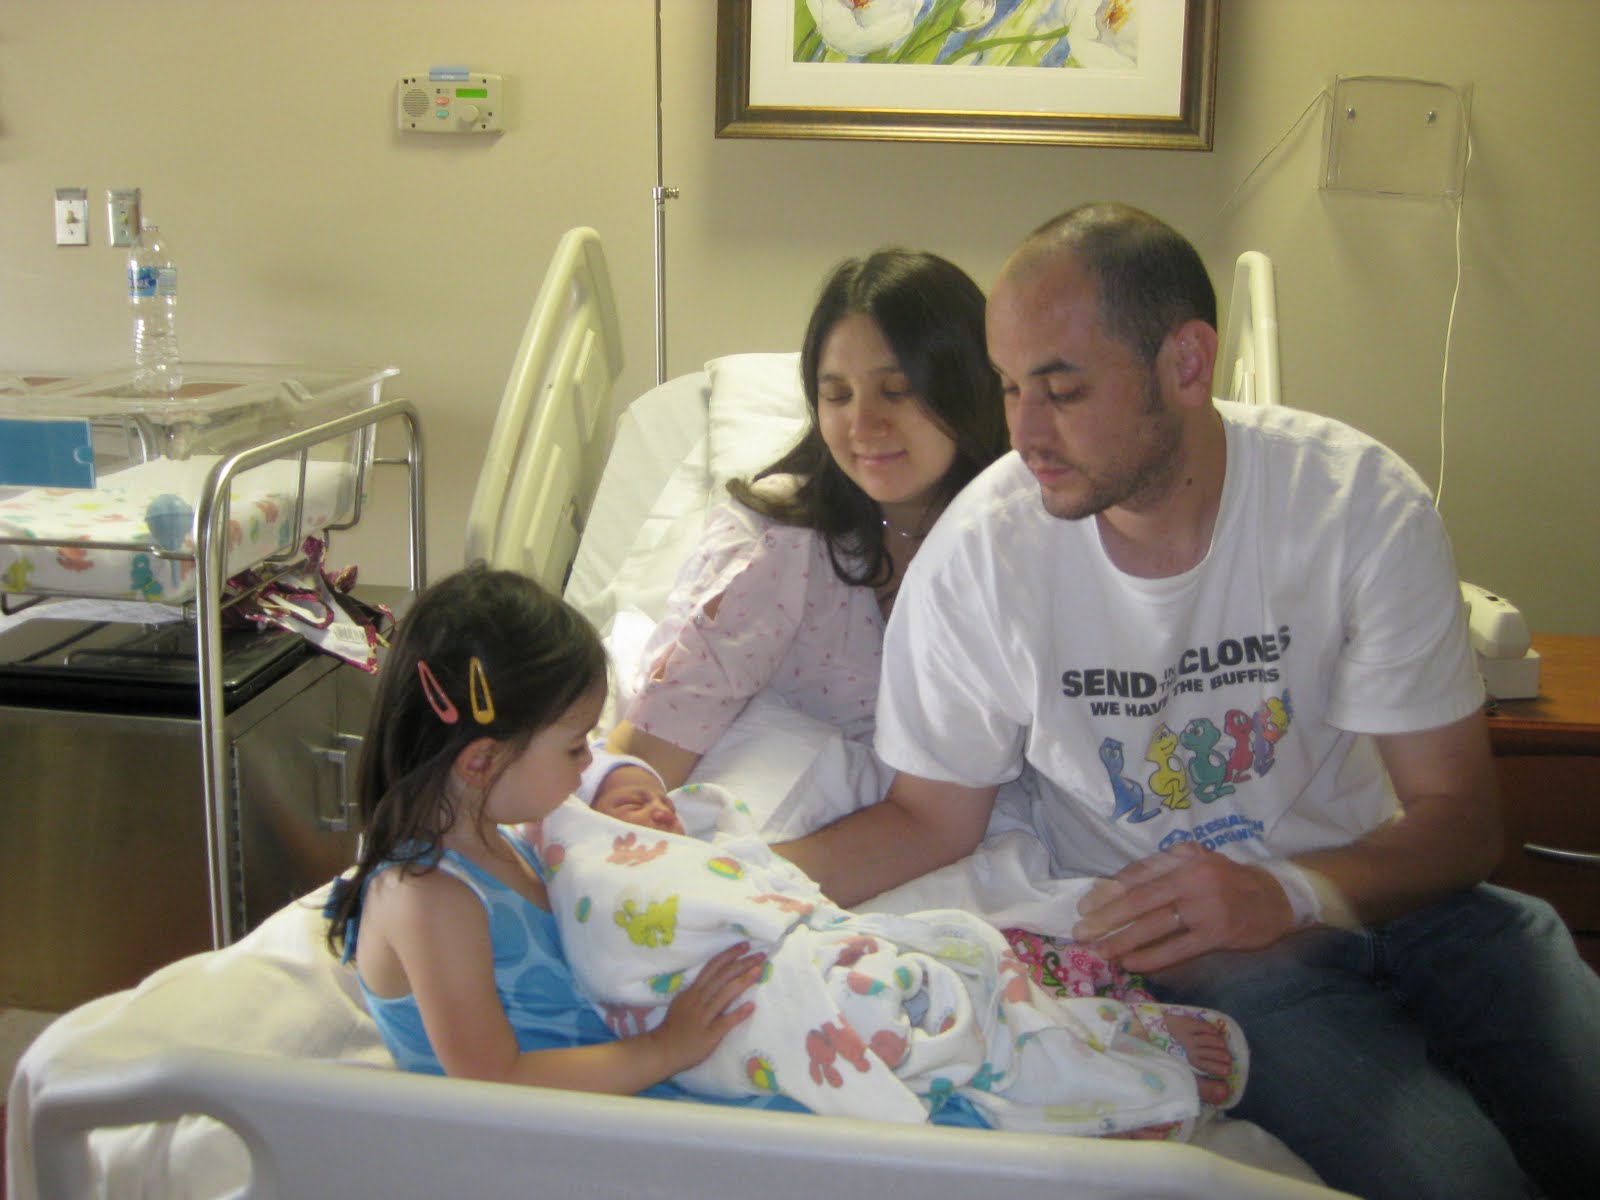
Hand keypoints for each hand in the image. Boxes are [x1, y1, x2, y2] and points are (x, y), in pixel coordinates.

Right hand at [646, 941, 764, 1074]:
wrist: (662, 1050)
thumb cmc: (674, 1026)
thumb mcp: (683, 1001)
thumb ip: (698, 991)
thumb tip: (715, 979)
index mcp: (693, 991)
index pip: (712, 967)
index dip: (729, 955)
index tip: (745, 945)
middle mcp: (698, 1000)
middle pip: (722, 977)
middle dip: (742, 963)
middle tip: (760, 954)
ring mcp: (704, 1017)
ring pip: (725, 995)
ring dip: (743, 981)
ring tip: (759, 971)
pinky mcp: (709, 1034)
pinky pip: (725, 1022)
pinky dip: (738, 1013)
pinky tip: (752, 1006)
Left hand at [1071, 844, 1296, 971]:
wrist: (1274, 898)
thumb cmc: (1225, 880)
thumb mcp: (1195, 861)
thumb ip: (1160, 870)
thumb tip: (1110, 888)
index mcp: (1183, 857)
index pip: (1136, 875)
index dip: (1106, 892)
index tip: (1084, 906)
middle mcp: (1192, 878)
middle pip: (1139, 901)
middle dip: (1105, 919)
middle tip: (1081, 933)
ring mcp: (1206, 907)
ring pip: (1154, 926)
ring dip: (1122, 940)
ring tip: (1099, 951)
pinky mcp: (1217, 934)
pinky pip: (1177, 948)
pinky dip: (1151, 957)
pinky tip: (1130, 963)